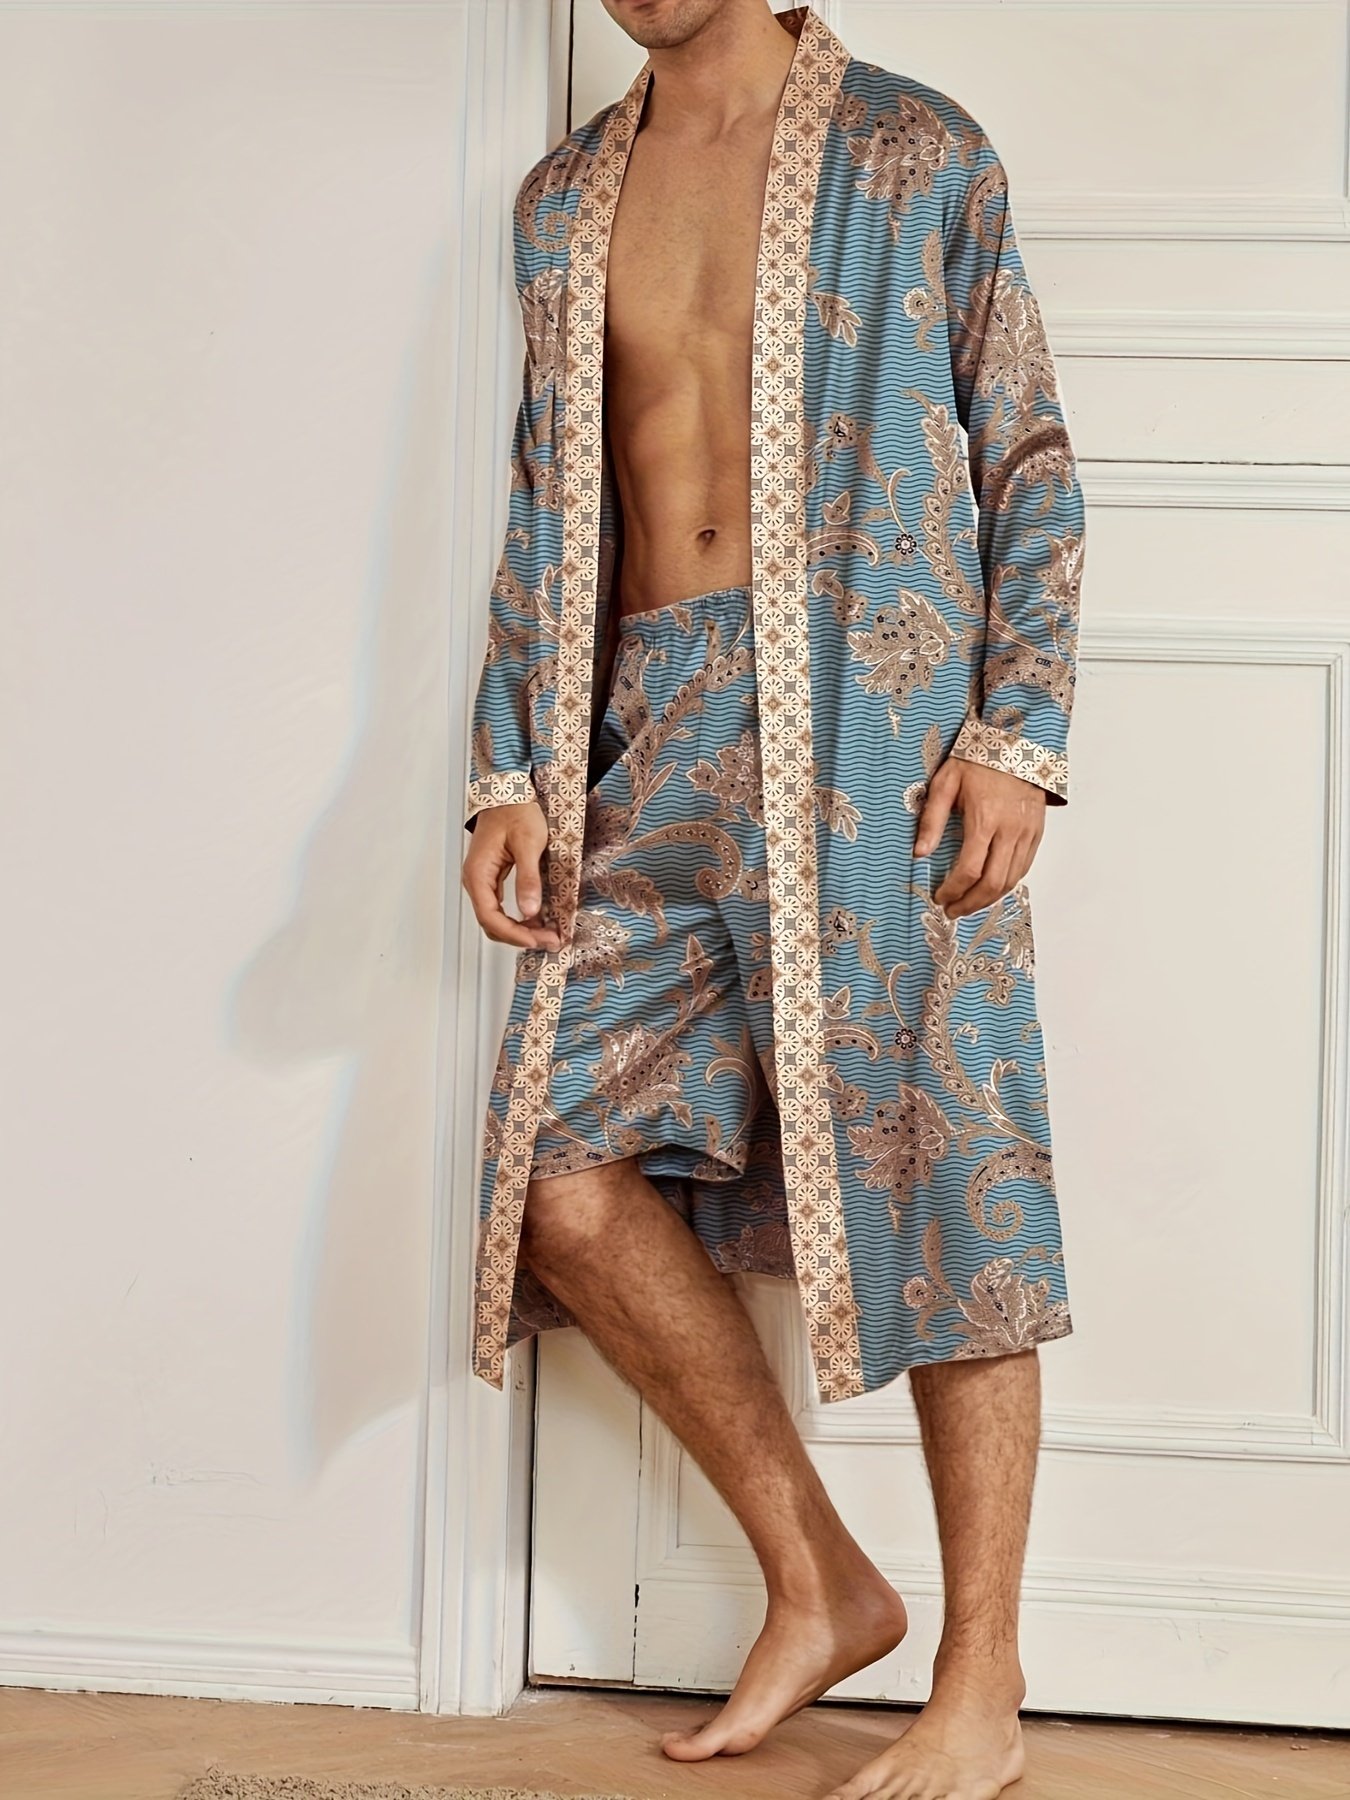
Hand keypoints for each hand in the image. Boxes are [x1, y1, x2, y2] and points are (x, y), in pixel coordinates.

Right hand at [461, 799, 562, 949]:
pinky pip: (501, 907)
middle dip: (520, 936)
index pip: (490, 916)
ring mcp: (483, 880)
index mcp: (478, 873)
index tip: (537, 939)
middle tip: (548, 940)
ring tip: (546, 934)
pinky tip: (537, 920)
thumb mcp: (528, 844)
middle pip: (491, 923)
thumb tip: (529, 910)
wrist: (510, 794)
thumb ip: (528, 878)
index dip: (513, 933)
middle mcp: (476, 880)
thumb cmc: (516, 811)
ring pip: (496, 918)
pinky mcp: (493, 878)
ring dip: (519, 930)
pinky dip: (518, 918)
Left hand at [915, 756, 1045, 918]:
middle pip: (992, 882)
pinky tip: (991, 888)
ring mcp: (1027, 832)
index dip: (953, 890)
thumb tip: (919, 852)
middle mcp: (1010, 830)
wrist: (1017, 741)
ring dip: (989, 899)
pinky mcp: (1037, 831)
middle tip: (952, 911)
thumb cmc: (978, 759)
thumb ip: (932, 820)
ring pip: (1011, 879)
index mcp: (984, 819)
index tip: (939, 896)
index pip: (969, 869)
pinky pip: (1024, 867)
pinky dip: (1007, 883)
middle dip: (971, 903)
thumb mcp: (945, 783)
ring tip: (969, 905)